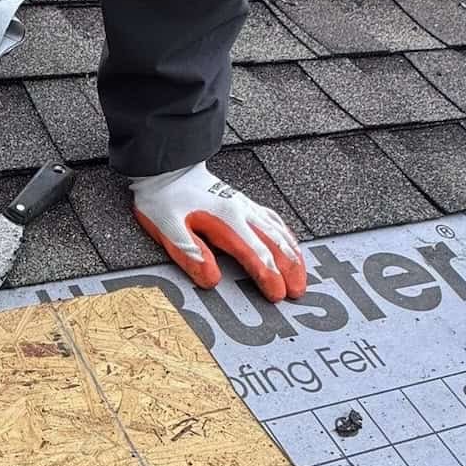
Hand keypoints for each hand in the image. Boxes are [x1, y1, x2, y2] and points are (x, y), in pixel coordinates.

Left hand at [130, 163, 305, 302]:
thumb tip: (213, 280)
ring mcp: (245, 206)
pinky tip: (289, 243)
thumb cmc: (165, 200)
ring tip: (301, 274)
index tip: (278, 295)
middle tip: (298, 292)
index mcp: (226, 221)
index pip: (255, 254)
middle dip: (290, 269)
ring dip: (293, 254)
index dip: (269, 277)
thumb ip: (192, 255)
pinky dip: (286, 235)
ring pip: (279, 231)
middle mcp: (242, 212)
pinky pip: (273, 220)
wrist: (166, 169)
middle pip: (275, 244)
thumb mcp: (169, 231)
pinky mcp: (242, 203)